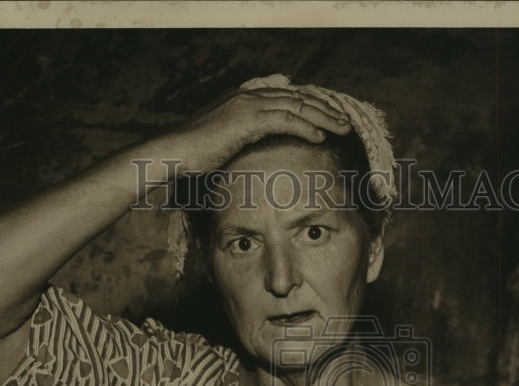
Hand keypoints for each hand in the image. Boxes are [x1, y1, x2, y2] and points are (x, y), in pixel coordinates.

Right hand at [171, 85, 350, 174]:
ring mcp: (248, 105)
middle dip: (323, 108)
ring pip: (296, 106)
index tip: (328, 118)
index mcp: (244, 99)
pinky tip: (320, 136)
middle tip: (344, 120)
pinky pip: (285, 119)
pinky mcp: (248, 119)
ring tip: (342, 128)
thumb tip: (252, 156)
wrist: (174, 153)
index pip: (286, 97)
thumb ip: (241, 141)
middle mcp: (249, 96)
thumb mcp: (221, 144)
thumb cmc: (193, 155)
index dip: (310, 106)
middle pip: (296, 97)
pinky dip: (306, 127)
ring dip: (323, 117)